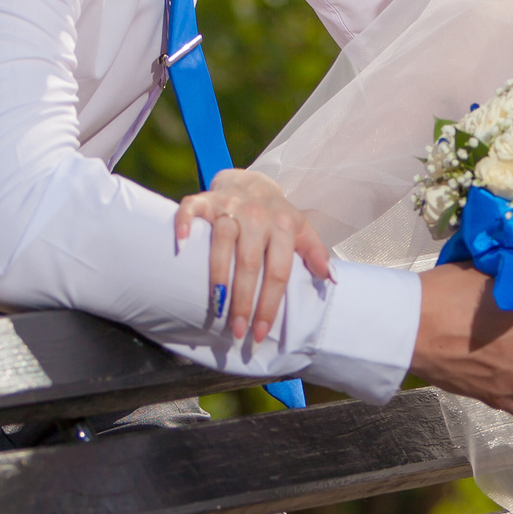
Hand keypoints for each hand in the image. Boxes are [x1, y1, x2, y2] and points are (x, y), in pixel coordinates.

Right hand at [173, 170, 333, 345]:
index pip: (278, 272)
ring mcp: (230, 206)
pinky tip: (181, 245)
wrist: (252, 181)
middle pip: (249, 262)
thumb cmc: (277, 215)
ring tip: (216, 306)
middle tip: (237, 330)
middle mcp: (257, 216)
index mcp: (283, 226)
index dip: (269, 304)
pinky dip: (184, 223)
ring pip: (222, 240)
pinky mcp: (207, 199)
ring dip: (218, 275)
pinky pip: (192, 208)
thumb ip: (314, 253)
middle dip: (244, 300)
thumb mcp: (301, 230)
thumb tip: (331, 279)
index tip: (260, 332)